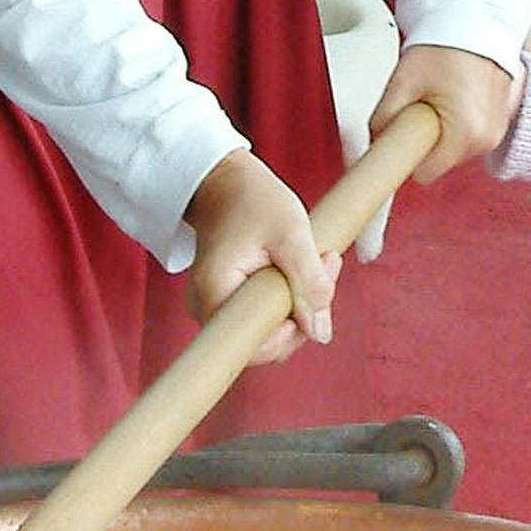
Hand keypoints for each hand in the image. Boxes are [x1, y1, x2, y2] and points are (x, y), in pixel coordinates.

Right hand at [183, 148, 340, 363]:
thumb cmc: (253, 200)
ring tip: (316, 259)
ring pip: (268, 330)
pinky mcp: (227, 303)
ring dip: (300, 303)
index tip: (313, 290)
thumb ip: (309, 282)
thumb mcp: (291, 234)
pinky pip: (264, 317)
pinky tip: (300, 269)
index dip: (293, 333)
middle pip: (265, 342)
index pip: (256, 347)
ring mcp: (215, 308)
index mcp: (214, 294)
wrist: (226, 182)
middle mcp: (206, 309)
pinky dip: (288, 297)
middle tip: (324, 264)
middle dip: (304, 312)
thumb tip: (321, 333)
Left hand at [369, 43, 520, 181]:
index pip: (424, 174)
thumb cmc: (445, 44)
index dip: (407, 155)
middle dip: (426, 139)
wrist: (477, 18)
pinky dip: (461, 120)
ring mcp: (499, 130)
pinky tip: (456, 94)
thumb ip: (383, 119)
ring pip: (456, 149)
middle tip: (422, 103)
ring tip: (442, 94)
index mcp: (465, 133)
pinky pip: (472, 134)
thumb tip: (375, 141)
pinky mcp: (504, 120)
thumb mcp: (402, 82)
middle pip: (440, 161)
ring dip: (444, 129)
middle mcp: (487, 138)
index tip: (400, 137)